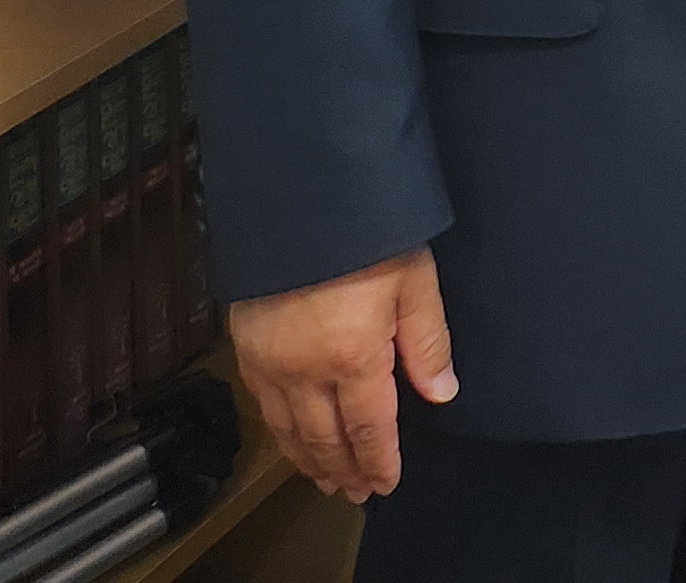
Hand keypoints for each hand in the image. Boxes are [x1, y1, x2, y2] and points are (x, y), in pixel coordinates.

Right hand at [231, 245, 454, 502]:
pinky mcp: (244, 344)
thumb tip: (441, 394)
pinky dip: (279, 431)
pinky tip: (289, 436)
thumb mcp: (414, 281)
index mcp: (352, 358)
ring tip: (325, 478)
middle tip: (355, 492)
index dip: (378, 460)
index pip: (369, 429)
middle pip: (324, 437)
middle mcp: (304, 371)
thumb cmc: (367, 233)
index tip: (384, 484)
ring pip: (287, 429)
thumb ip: (427, 344)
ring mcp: (268, 361)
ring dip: (309, 458)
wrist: (299, 194)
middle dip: (343, 469)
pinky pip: (262, 405)